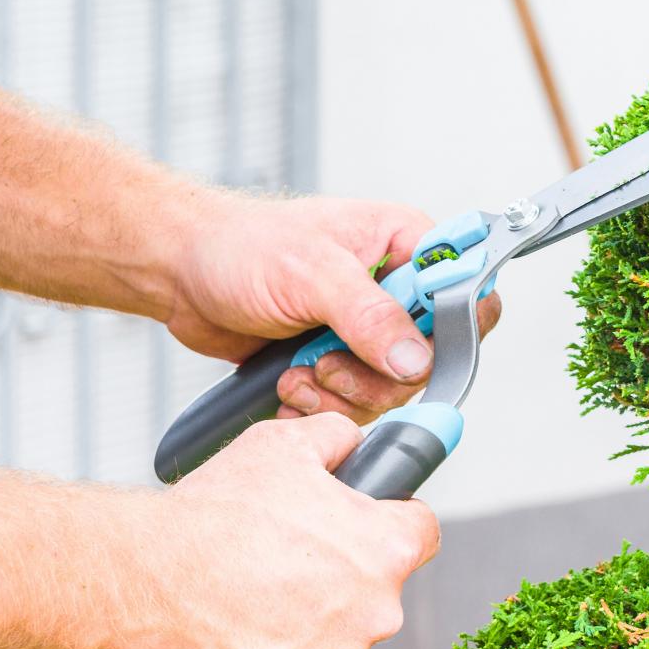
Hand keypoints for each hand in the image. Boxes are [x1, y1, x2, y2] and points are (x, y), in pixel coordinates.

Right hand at [120, 414, 438, 648]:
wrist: (147, 585)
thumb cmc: (214, 516)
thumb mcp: (282, 444)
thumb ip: (336, 438)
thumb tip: (353, 442)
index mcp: (385, 549)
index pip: (421, 532)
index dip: (393, 520)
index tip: (366, 522)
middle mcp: (377, 612)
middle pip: (375, 590)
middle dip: (338, 578)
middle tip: (281, 561)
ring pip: (337, 640)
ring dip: (305, 624)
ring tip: (250, 600)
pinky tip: (239, 638)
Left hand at [168, 194, 501, 421]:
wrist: (183, 275)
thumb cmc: (242, 247)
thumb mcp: (311, 272)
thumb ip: (369, 315)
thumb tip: (416, 359)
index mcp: (405, 244)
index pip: (465, 289)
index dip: (451, 327)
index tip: (412, 351)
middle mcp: (394, 289)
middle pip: (429, 356)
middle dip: (375, 374)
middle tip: (328, 364)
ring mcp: (367, 329)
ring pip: (392, 388)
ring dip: (341, 392)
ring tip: (298, 371)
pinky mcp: (340, 361)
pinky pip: (355, 403)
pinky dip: (320, 404)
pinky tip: (288, 383)